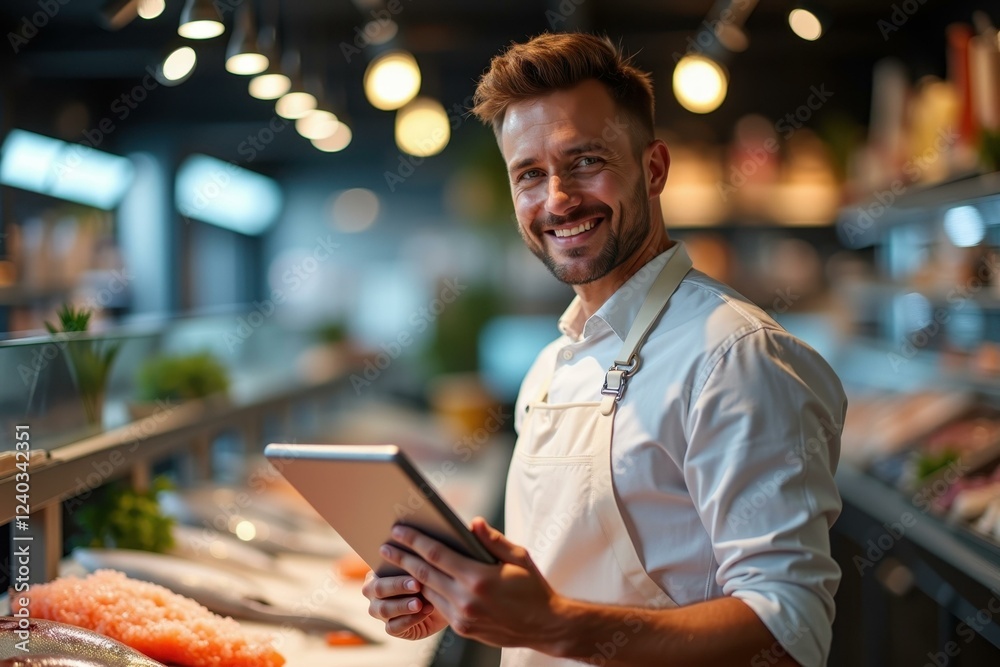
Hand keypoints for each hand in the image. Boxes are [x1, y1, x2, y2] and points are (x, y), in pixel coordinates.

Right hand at [361, 570, 448, 639]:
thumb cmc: (429, 576)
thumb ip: (414, 563)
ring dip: (403, 606)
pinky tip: (425, 612)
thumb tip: (412, 558)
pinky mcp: (391, 628)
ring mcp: (379, 612)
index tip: (412, 570)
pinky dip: (410, 620)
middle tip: (418, 585)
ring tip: (419, 603)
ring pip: (384, 609)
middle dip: (398, 586)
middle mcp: (373, 592)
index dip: (394, 572)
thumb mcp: (423, 568)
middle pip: (378, 589)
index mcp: (376, 572)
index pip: (378, 571)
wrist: (444, 599)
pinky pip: (393, 627)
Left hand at [378, 517, 566, 650]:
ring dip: (411, 576)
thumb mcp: (519, 557)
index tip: (398, 530)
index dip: (415, 540)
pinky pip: (438, 606)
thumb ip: (492, 540)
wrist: (544, 625)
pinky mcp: (462, 628)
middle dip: (402, 558)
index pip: (437, 554)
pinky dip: (426, 592)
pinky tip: (419, 582)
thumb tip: (473, 523)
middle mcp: (466, 599)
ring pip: (428, 591)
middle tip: (385, 546)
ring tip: (397, 562)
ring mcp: (462, 617)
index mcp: (479, 577)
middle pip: (424, 573)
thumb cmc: (533, 587)